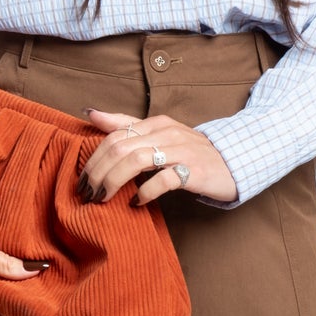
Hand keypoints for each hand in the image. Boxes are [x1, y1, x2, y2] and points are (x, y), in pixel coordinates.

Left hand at [79, 109, 236, 206]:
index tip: (81, 179)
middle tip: (87, 193)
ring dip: (114, 181)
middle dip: (98, 172)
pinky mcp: (194, 171)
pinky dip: (145, 191)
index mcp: (157, 123)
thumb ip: (126, 125)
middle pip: (121, 148)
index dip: (93, 158)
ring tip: (103, 198)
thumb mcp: (159, 134)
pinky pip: (164, 180)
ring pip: (137, 160)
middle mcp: (167, 133)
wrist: (234, 163)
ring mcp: (182, 151)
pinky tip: (136, 202)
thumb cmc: (191, 152)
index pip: (115, 135)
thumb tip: (91, 113)